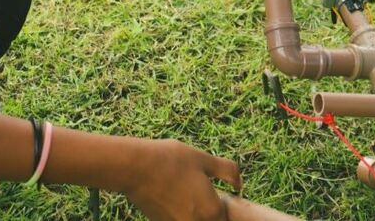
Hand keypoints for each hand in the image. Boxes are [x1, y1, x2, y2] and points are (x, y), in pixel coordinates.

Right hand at [122, 138, 241, 220]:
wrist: (134, 168)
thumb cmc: (170, 160)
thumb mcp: (203, 159)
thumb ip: (227, 171)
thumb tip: (240, 184)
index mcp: (212, 210)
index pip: (227, 218)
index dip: (222, 204)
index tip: (214, 191)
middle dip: (209, 211)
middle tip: (197, 190)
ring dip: (195, 213)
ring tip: (183, 192)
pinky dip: (180, 214)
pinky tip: (171, 195)